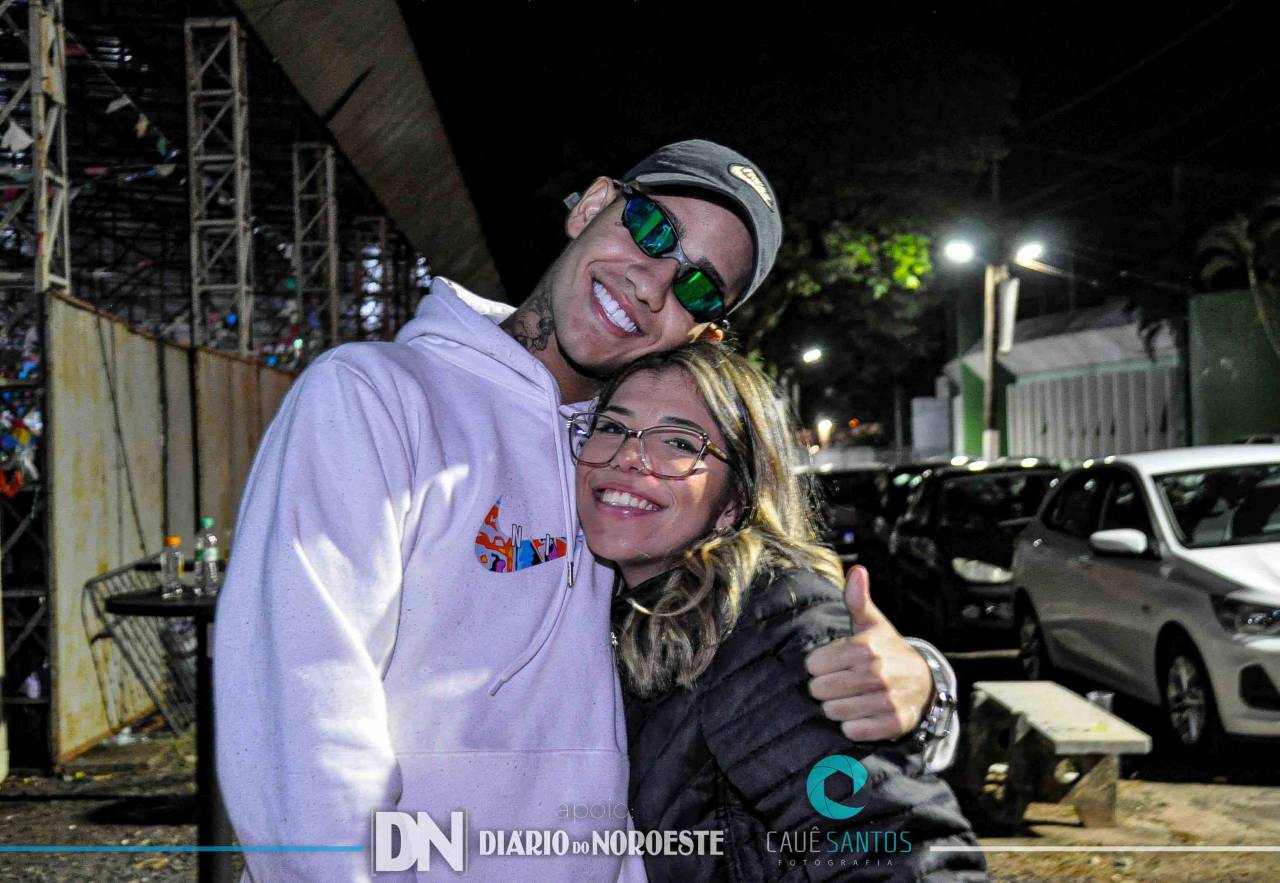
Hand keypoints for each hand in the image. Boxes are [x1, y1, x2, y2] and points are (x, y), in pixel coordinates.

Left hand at [805, 565, 932, 741]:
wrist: (924, 683)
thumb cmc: (887, 650)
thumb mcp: (872, 624)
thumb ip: (857, 599)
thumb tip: (856, 570)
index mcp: (866, 648)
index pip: (814, 664)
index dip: (819, 666)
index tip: (831, 664)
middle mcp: (876, 673)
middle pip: (820, 690)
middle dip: (824, 688)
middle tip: (839, 683)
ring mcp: (885, 700)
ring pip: (833, 712)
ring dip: (836, 707)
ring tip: (850, 697)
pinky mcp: (892, 724)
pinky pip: (852, 731)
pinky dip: (852, 726)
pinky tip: (862, 713)